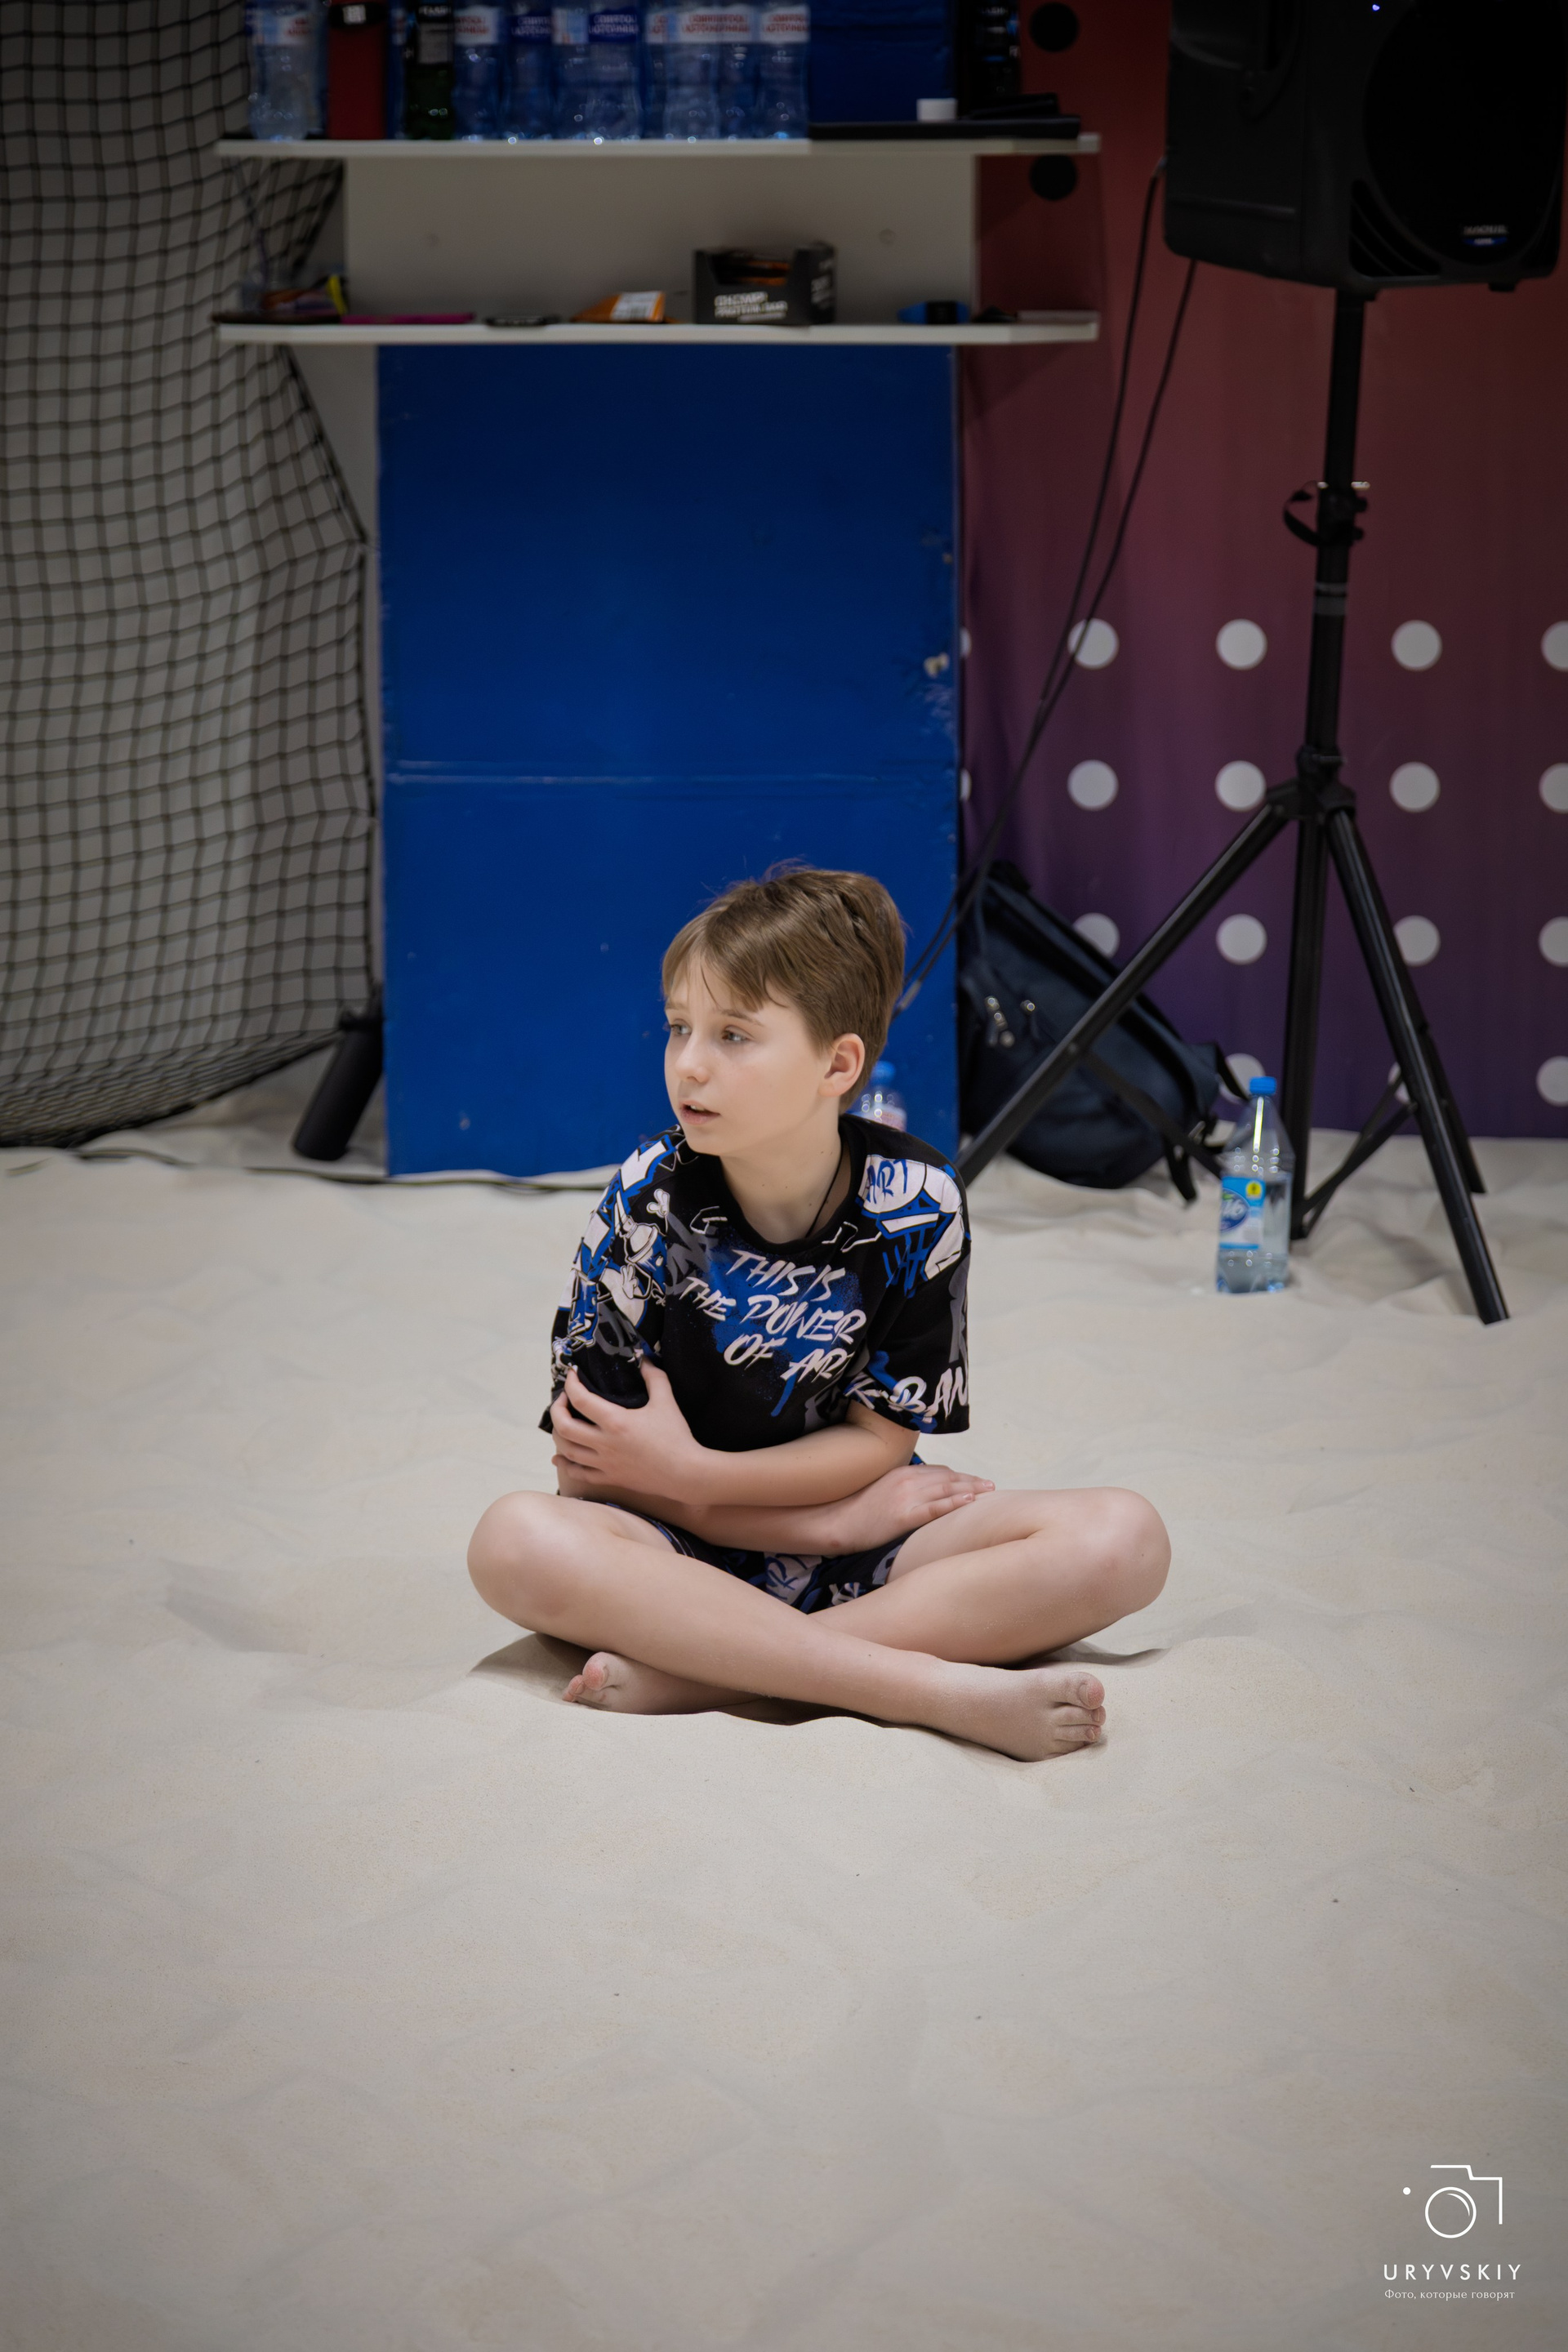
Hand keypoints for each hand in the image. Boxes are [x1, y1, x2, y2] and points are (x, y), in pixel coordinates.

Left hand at [550, 1362, 707, 1501]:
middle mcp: (604, 1443)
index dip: (571, 1384)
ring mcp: (604, 1463)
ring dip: (558, 1435)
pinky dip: (564, 1464)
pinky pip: (578, 1473)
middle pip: (564, 1426)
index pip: (580, 1399)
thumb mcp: (666, 1401)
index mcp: (616, 1421)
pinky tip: (559, 1458)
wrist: (685, 1473)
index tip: (572, 1375)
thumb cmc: (676, 1436)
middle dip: (557, 1409)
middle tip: (563, 1399)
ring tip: (562, 1423)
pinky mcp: (609, 1478)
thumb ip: (653, 1377)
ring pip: (567, 1451)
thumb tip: (643, 1359)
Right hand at [826, 1461, 993, 1552]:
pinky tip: (970, 1501)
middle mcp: (907, 1480)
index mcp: (903, 1472)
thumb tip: (925, 1492)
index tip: (976, 1481)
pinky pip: (935, 1508)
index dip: (961, 1476)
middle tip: (991, 1486)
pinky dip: (954, 1502)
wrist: (838, 1522)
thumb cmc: (860, 1510)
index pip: (940, 1471)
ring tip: (989, 1492)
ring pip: (947, 1489)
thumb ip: (905, 1487)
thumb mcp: (883, 1489)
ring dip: (971, 1489)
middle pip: (948, 1478)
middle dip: (972, 1481)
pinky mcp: (904, 1515)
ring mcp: (906, 1497)